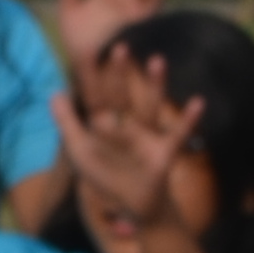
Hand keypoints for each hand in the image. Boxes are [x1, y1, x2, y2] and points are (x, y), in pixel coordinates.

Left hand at [56, 38, 205, 252]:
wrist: (134, 205)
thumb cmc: (106, 175)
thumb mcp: (81, 152)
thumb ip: (68, 124)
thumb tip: (54, 93)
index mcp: (103, 125)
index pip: (94, 98)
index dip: (90, 78)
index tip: (87, 51)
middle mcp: (125, 124)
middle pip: (121, 97)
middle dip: (120, 75)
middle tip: (120, 47)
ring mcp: (146, 136)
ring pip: (150, 107)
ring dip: (155, 86)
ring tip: (158, 60)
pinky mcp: (164, 152)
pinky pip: (178, 134)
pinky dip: (189, 121)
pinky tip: (199, 103)